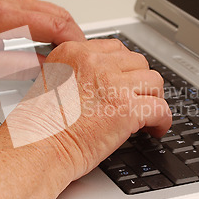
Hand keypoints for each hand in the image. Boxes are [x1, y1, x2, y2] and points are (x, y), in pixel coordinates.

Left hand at [0, 0, 84, 75]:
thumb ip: (20, 67)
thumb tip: (48, 71)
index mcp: (5, 18)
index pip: (56, 24)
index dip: (76, 42)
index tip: (83, 56)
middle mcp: (8, 2)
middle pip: (58, 13)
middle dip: (75, 35)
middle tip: (80, 57)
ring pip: (50, 9)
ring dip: (63, 29)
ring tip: (66, 52)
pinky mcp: (3, 1)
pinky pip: (37, 9)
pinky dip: (50, 24)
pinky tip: (48, 40)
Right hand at [4, 39, 171, 178]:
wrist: (36, 148)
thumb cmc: (38, 127)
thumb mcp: (50, 85)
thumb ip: (77, 76)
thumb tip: (101, 85)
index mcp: (74, 53)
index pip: (115, 49)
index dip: (125, 69)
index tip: (127, 82)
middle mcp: (94, 62)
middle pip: (138, 62)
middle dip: (140, 82)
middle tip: (138, 100)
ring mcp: (112, 83)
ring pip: (154, 81)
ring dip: (153, 98)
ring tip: (147, 115)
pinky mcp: (127, 108)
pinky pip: (160, 108)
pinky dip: (162, 121)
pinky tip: (155, 129)